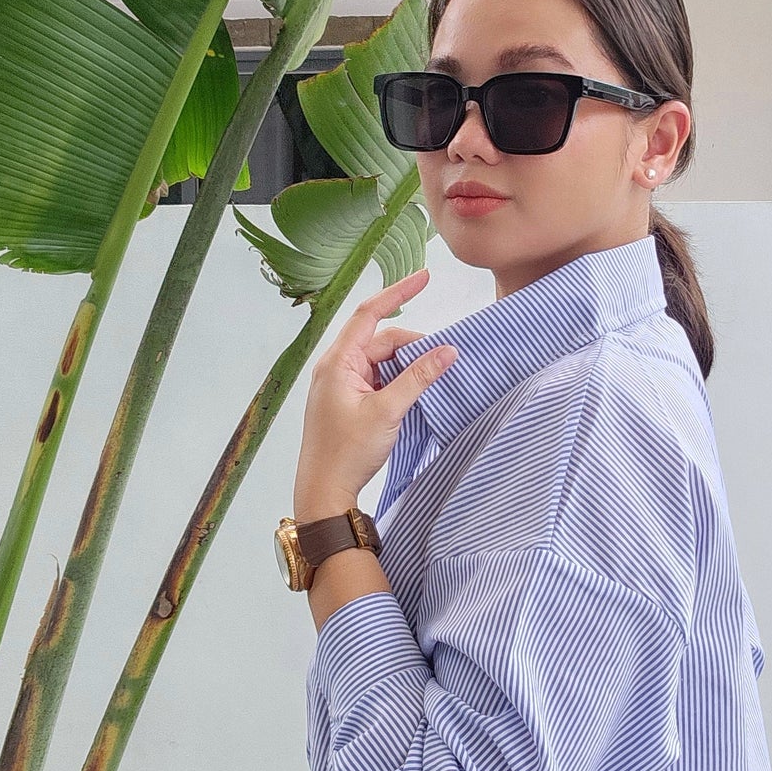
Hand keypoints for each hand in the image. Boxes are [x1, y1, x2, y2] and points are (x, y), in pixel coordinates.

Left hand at [293, 268, 456, 517]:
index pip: (369, 314)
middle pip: (381, 341)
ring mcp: (342, 385)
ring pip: (382, 362)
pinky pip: (378, 379)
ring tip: (429, 383)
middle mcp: (336, 367)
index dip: (398, 292)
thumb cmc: (346, 453)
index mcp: (337, 362)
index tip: (425, 277)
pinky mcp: (348, 402)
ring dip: (406, 368)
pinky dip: (397, 382)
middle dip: (412, 347)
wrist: (324, 492)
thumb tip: (448, 350)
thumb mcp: (388, 411)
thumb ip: (419, 377)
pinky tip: (413, 394)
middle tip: (442, 361)